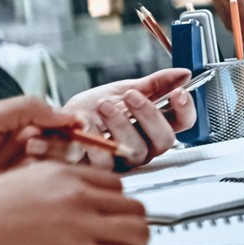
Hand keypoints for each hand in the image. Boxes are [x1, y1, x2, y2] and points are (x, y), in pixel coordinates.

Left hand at [0, 96, 84, 199]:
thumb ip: (28, 108)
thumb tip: (66, 115)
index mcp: (16, 129)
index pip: (58, 126)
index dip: (72, 127)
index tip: (80, 129)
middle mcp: (19, 152)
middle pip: (63, 149)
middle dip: (59, 145)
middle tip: (35, 144)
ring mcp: (15, 177)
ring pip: (54, 170)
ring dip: (48, 162)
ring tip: (26, 157)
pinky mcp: (9, 199)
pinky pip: (38, 192)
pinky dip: (40, 184)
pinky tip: (27, 178)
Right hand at [0, 163, 149, 244]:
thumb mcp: (7, 189)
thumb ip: (37, 196)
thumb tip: (45, 215)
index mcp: (58, 174)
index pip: (113, 184)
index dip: (116, 206)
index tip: (115, 222)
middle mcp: (76, 194)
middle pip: (132, 207)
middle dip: (134, 228)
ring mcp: (80, 225)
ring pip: (138, 232)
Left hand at [61, 69, 200, 167]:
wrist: (58, 123)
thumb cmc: (92, 109)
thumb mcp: (123, 89)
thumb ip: (154, 84)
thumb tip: (183, 74)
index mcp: (153, 127)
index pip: (182, 123)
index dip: (185, 110)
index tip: (177, 93)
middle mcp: (144, 147)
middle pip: (163, 139)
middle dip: (149, 115)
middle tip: (131, 96)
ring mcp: (124, 161)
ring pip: (135, 150)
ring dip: (120, 125)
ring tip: (103, 105)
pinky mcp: (100, 171)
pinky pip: (103, 160)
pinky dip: (92, 139)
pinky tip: (83, 125)